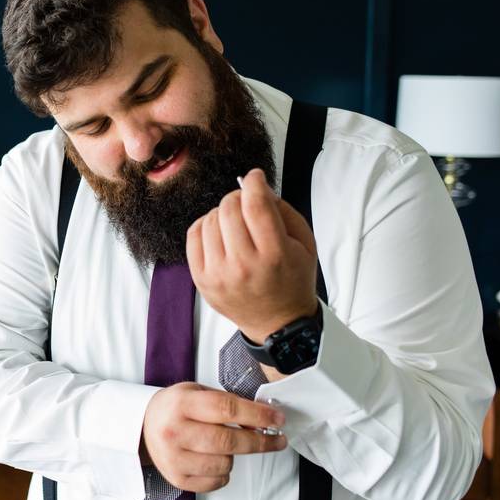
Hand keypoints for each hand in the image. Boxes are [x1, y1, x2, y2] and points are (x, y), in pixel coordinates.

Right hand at [141, 382, 286, 491]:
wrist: (143, 427)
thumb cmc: (175, 408)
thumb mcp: (196, 392)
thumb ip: (227, 403)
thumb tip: (262, 418)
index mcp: (182, 404)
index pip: (227, 409)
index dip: (257, 415)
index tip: (277, 419)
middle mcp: (175, 431)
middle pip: (228, 441)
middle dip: (259, 441)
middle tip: (276, 440)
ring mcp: (174, 457)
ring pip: (225, 464)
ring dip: (234, 456)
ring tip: (224, 446)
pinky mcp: (177, 478)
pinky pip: (216, 481)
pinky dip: (224, 473)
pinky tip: (214, 459)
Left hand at [185, 168, 317, 342]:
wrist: (278, 322)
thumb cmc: (292, 281)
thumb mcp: (304, 244)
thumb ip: (283, 211)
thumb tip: (257, 188)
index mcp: (274, 254)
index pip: (256, 205)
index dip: (254, 183)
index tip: (255, 177)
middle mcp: (243, 265)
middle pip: (229, 208)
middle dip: (238, 198)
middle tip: (246, 204)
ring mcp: (219, 274)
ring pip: (210, 219)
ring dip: (222, 213)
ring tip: (235, 224)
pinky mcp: (201, 280)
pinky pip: (194, 235)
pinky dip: (205, 226)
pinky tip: (219, 233)